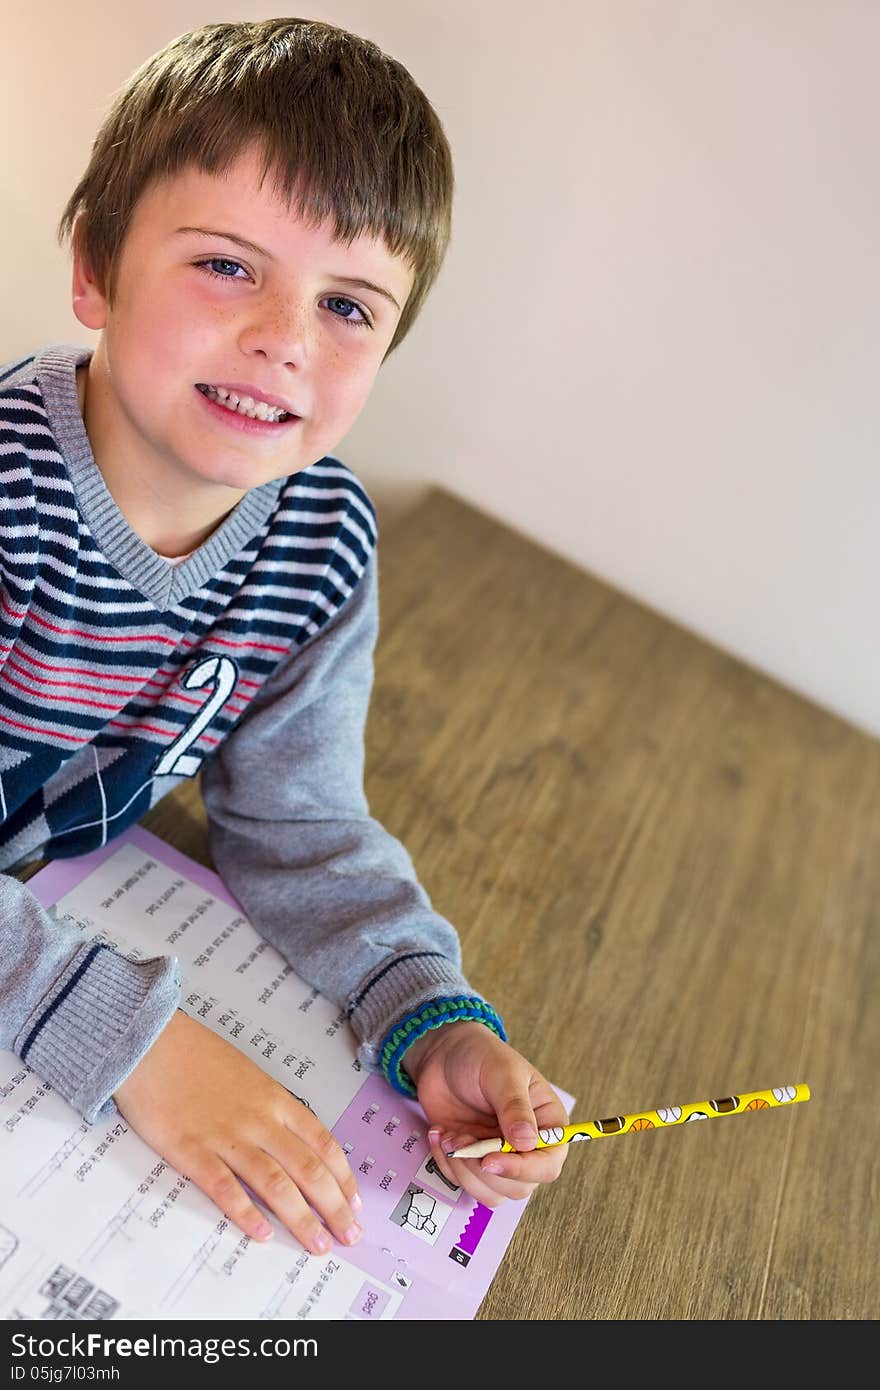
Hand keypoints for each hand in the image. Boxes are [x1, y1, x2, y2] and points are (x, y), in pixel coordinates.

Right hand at [114, 1010, 361, 1251]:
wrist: (152, 1043)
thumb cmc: (197, 1057)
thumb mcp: (248, 1076)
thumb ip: (271, 1108)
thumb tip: (294, 1140)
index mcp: (275, 1100)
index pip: (322, 1143)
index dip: (342, 1177)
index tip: (354, 1203)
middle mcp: (259, 1120)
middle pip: (307, 1169)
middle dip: (333, 1207)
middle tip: (349, 1236)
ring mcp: (226, 1136)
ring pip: (274, 1183)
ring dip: (300, 1219)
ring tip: (318, 1245)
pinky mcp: (191, 1150)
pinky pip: (224, 1187)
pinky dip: (245, 1213)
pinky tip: (262, 1235)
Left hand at [403, 1021, 568, 1206]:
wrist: (444, 1054)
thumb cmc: (481, 1056)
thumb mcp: (502, 1073)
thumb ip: (515, 1107)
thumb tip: (527, 1142)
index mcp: (546, 1124)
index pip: (548, 1165)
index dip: (523, 1170)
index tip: (490, 1160)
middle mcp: (526, 1147)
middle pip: (518, 1187)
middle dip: (484, 1169)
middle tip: (460, 1139)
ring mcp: (498, 1156)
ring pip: (490, 1192)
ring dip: (463, 1170)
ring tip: (449, 1136)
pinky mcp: (472, 1162)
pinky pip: (463, 1183)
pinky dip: (446, 1164)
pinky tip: (439, 1134)